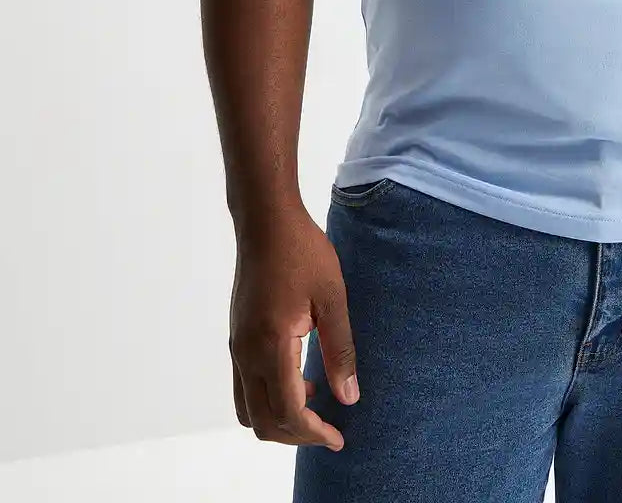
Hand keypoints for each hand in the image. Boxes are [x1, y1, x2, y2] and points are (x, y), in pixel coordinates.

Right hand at [229, 206, 359, 449]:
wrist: (266, 221)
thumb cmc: (303, 251)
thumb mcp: (332, 298)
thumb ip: (340, 350)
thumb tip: (349, 398)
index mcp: (271, 345)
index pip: (288, 412)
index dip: (314, 434)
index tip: (339, 437)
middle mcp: (246, 353)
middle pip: (262, 422)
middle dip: (296, 435)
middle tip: (328, 429)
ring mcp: (237, 346)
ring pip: (247, 409)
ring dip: (278, 419)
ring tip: (314, 402)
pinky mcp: (236, 336)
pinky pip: (244, 386)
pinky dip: (267, 398)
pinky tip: (297, 376)